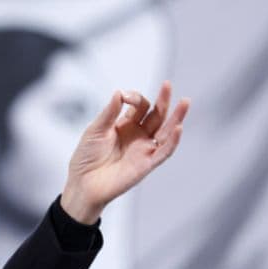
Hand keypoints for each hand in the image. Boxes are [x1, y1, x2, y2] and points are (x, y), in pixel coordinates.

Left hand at [60, 81, 189, 223]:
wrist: (83, 183)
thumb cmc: (86, 157)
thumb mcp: (95, 130)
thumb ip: (109, 112)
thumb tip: (119, 92)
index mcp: (125, 125)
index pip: (139, 107)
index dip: (135, 98)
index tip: (124, 97)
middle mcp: (137, 136)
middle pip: (156, 116)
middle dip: (163, 101)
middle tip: (168, 85)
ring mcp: (143, 149)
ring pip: (166, 131)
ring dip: (176, 118)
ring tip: (185, 102)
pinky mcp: (146, 164)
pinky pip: (164, 152)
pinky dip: (172, 141)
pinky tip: (178, 127)